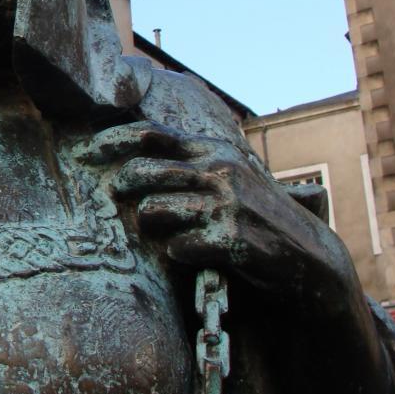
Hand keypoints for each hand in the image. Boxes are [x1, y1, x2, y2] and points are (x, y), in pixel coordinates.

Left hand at [80, 121, 352, 302]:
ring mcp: (225, 203)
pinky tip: (196, 255)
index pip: (149, 134)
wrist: (310, 259)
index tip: (84, 152)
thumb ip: (190, 162)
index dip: (111, 141)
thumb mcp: (229, 175)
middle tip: (116, 199)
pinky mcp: (231, 237)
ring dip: (153, 227)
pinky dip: (180, 254)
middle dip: (122, 188)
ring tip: (172, 234)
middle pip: (141, 172)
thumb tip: (134, 152)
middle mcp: (218, 169)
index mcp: (213, 150)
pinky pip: (176, 246)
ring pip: (152, 210)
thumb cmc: (258, 216)